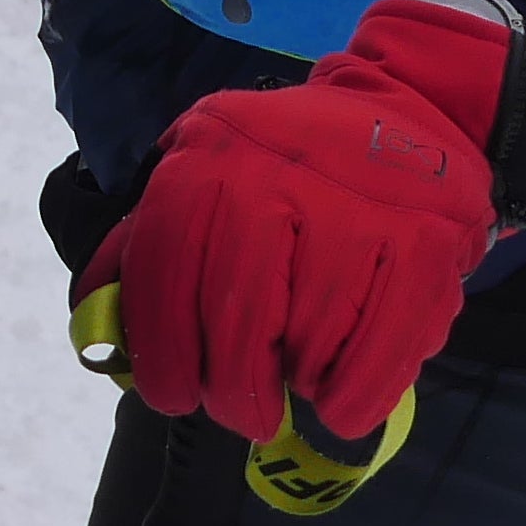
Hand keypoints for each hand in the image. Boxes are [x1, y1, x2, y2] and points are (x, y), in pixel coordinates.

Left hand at [84, 0, 511, 448]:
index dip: (161, 350)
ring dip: (299, 383)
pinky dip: (353, 398)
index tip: (172, 396)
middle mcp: (279, 176)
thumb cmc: (284, 170)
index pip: (163, 270)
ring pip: (310, 346)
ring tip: (299, 366)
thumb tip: (99, 340)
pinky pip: (380, 361)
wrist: (406, 114)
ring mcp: (359, 209)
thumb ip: (146, 249)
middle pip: (239, 321)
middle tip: (242, 411)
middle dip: (233, 390)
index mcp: (210, 159)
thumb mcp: (202, 175)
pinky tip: (341, 391)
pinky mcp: (426, 245)